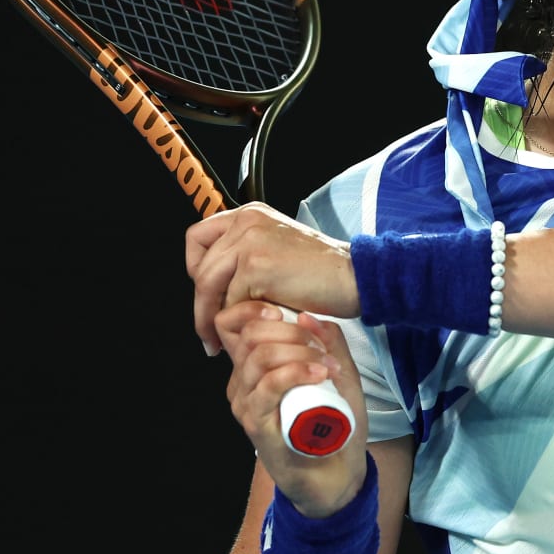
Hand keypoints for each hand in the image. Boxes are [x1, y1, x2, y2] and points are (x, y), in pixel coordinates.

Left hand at [185, 201, 358, 355]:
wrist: (357, 277)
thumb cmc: (326, 272)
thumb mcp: (280, 250)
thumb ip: (248, 257)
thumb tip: (219, 288)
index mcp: (250, 214)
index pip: (198, 238)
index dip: (197, 270)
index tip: (206, 294)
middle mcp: (246, 221)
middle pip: (199, 266)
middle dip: (200, 303)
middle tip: (207, 328)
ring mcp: (250, 241)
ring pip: (208, 285)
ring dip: (209, 317)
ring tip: (217, 338)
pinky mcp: (257, 265)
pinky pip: (231, 300)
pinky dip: (238, 321)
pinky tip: (246, 333)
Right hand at [216, 301, 370, 513]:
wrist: (336, 475)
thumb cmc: (334, 424)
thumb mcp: (339, 374)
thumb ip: (329, 343)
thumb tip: (307, 316)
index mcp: (254, 368)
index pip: (233, 324)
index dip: (254, 309)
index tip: (286, 313)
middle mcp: (242, 384)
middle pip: (249, 335)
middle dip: (290, 330)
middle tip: (321, 345)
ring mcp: (246, 405)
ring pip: (260, 357)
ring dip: (299, 352)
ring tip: (328, 365)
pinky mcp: (257, 426)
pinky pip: (268, 387)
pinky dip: (297, 372)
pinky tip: (321, 373)